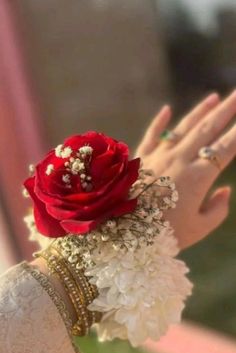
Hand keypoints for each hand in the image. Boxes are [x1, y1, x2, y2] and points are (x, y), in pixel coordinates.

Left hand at [135, 90, 235, 249]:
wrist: (124, 234)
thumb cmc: (165, 235)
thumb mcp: (199, 228)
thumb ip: (218, 209)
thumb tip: (226, 191)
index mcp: (198, 177)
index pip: (225, 148)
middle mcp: (180, 160)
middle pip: (207, 129)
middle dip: (226, 110)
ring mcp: (158, 157)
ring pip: (182, 127)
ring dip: (200, 111)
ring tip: (214, 97)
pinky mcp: (140, 160)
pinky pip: (151, 136)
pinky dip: (158, 122)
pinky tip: (166, 109)